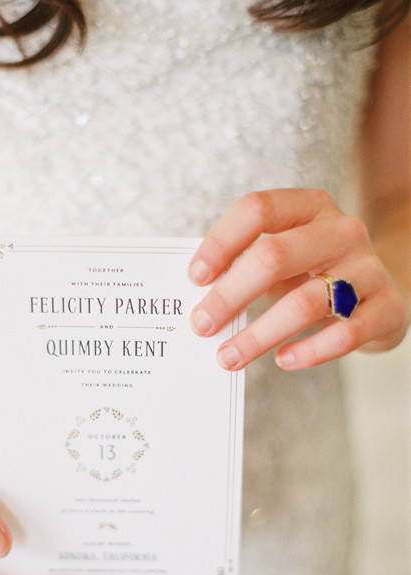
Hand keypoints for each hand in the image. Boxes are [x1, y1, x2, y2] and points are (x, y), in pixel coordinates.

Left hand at [188, 188, 408, 369]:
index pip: (258, 209)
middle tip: (201, 325)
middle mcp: (341, 231)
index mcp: (310, 207)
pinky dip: (308, 352)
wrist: (381, 295)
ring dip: (259, 335)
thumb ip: (246, 265)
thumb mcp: (285, 257)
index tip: (195, 277)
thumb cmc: (315, 274)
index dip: (221, 242)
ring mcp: (368, 268)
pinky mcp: (386, 309)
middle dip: (230, 294)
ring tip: (228, 357)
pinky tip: (282, 360)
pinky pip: (344, 335)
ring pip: (305, 302)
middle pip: (274, 256)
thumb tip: (197, 298)